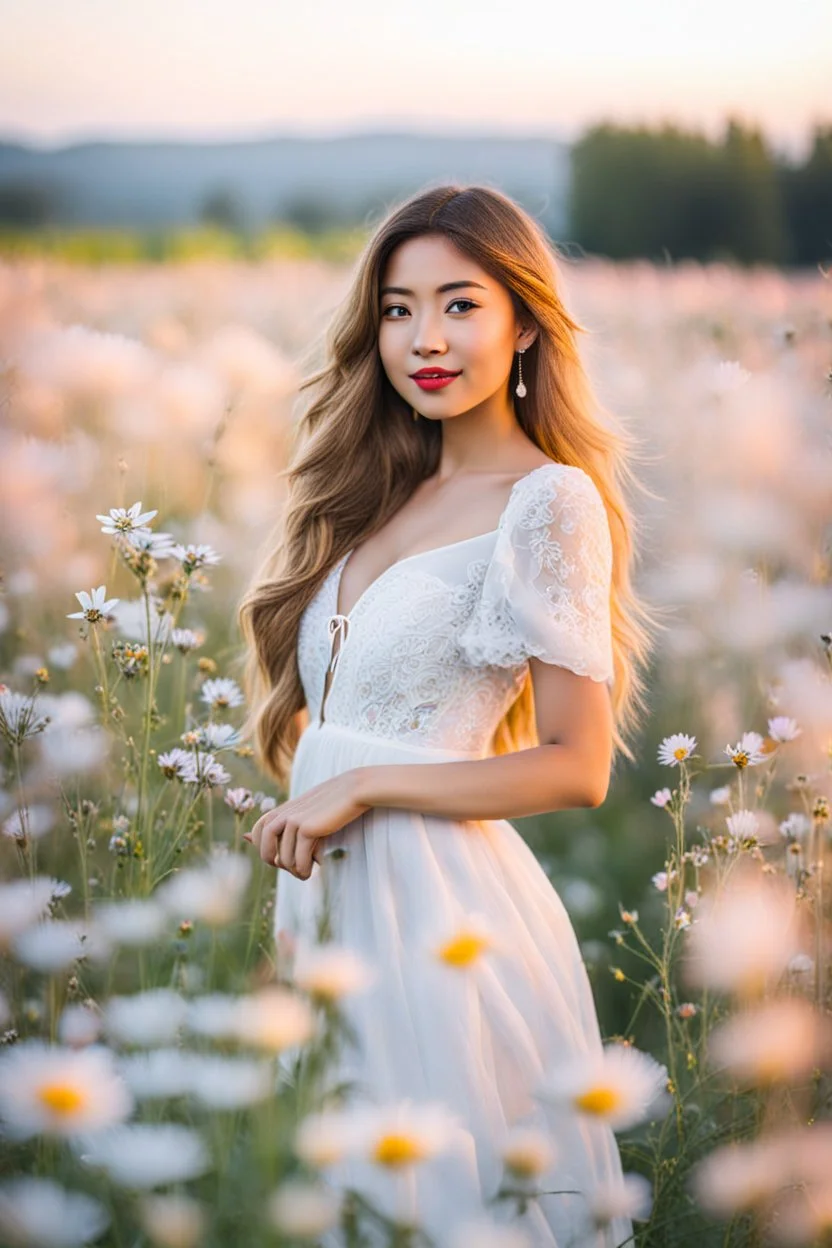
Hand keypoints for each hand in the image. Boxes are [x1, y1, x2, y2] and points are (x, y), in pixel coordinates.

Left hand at [243, 769, 370, 879]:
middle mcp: (283, 815)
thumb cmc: (333, 802)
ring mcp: (293, 821)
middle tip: (296, 869)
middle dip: (279, 865)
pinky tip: (312, 871)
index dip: (265, 849)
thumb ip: (285, 821)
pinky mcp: (306, 829)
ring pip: (284, 860)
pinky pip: (299, 860)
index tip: (281, 857)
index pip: (258, 833)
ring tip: (306, 873)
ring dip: (295, 871)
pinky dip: (304, 870)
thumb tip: (247, 836)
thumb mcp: (307, 809)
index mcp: (282, 809)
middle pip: (266, 852)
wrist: (354, 790)